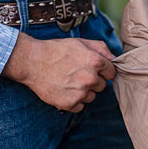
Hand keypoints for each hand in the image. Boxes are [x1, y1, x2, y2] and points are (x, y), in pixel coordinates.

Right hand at [2, 33, 116, 112]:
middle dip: (93, 80)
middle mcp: (90, 78)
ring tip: (68, 80)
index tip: (92, 69)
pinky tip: (64, 89)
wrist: (33, 61)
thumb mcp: (80, 42)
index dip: (103, 70)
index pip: (111, 72)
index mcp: (95, 62)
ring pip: (91, 96)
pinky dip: (73, 100)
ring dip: (83, 91)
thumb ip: (101, 49)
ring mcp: (80, 92)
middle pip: (102, 86)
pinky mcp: (69, 104)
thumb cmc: (56, 50)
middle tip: (76, 73)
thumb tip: (114, 59)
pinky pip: (80, 106)